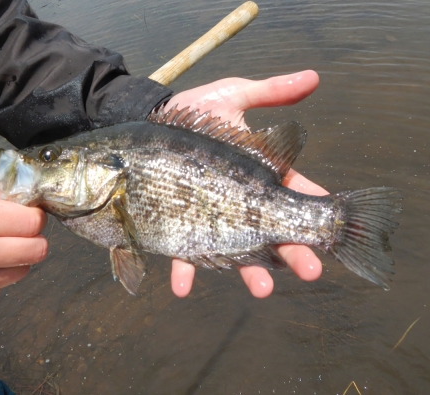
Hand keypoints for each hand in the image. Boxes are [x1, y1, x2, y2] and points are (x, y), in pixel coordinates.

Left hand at [166, 70, 326, 297]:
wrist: (151, 121)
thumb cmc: (196, 110)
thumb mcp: (233, 95)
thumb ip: (270, 92)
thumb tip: (314, 77)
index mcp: (258, 175)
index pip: (295, 194)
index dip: (314, 210)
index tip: (330, 229)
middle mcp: (239, 203)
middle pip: (273, 231)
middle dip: (294, 253)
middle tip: (311, 271)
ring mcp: (210, 219)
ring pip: (236, 250)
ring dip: (250, 272)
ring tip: (263, 289)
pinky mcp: (179, 226)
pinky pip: (183, 253)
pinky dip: (185, 272)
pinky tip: (182, 287)